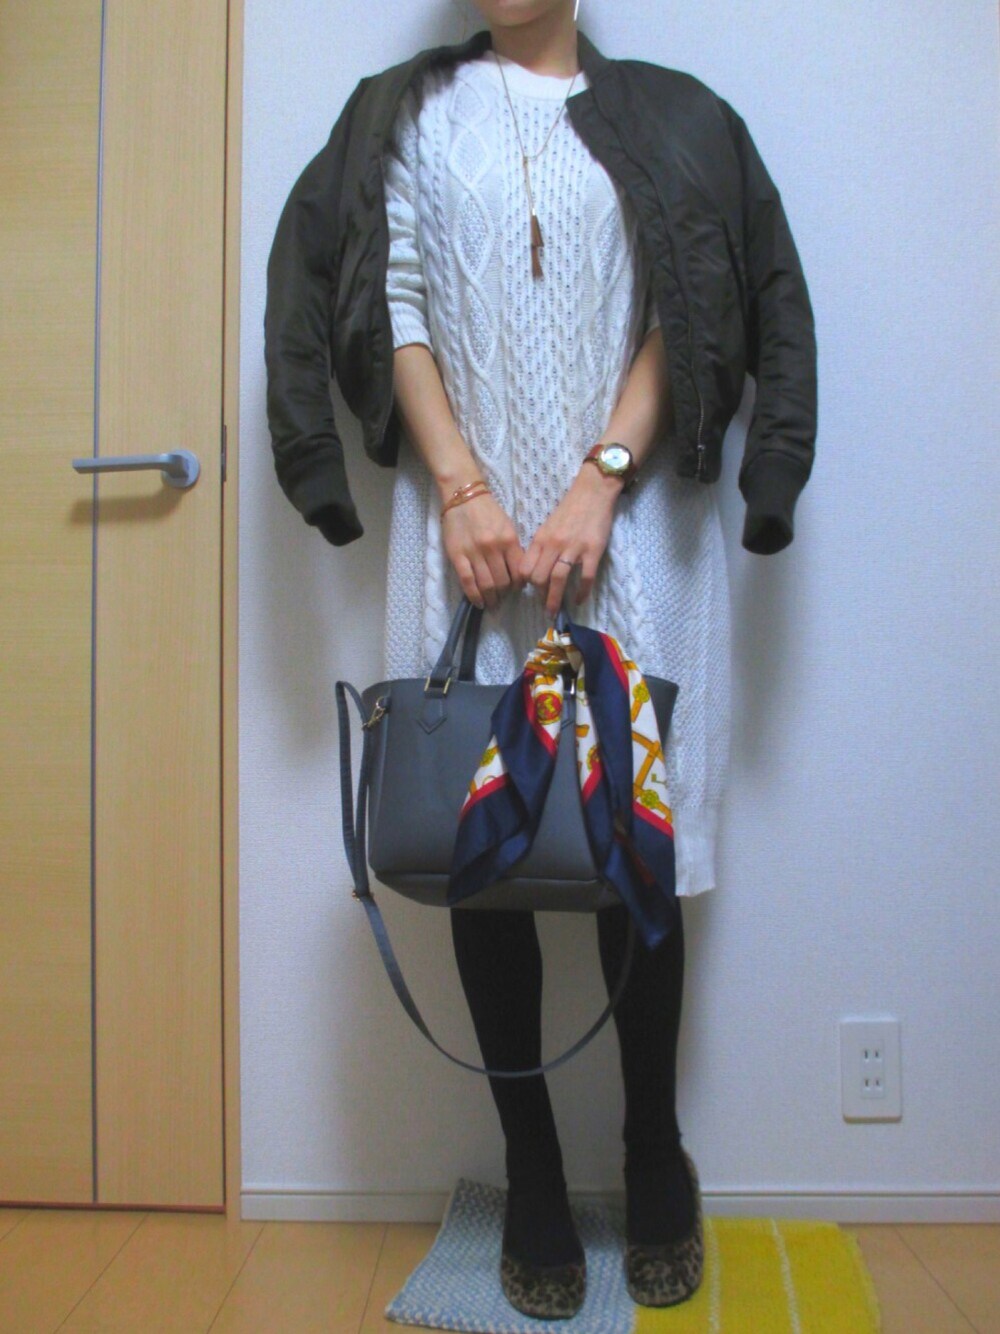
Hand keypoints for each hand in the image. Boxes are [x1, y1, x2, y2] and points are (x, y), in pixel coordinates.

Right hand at [440, 490, 524, 610]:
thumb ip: (513, 549)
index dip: (519, 585)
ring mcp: (474, 553)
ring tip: (492, 602)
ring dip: (491, 598)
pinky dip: (474, 596)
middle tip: (502, 598)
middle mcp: (493, 548)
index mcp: (508, 540)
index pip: (518, 571)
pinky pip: (467, 582)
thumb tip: (517, 573)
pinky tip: (479, 603)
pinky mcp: (457, 556)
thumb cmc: (488, 511)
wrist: (464, 496)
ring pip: (486, 585)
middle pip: (502, 581)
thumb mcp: (508, 526)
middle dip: (504, 594)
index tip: (516, 589)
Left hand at [518, 465, 622, 618]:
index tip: (532, 591)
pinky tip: (579, 599)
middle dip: (540, 595)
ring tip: (555, 611)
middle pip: (539, 577)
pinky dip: (582, 592)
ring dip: (555, 599)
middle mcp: (553, 545)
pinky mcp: (592, 551)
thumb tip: (534, 570)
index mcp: (541, 539)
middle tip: (544, 605)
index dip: (526, 583)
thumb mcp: (547, 527)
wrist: (592, 493)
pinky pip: (586, 577)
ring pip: (558, 580)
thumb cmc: (569, 510)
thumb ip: (541, 547)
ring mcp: (573, 548)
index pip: (526, 568)